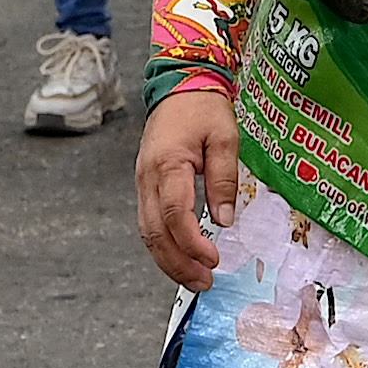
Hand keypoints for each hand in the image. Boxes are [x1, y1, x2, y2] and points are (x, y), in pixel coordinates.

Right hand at [136, 88, 243, 288]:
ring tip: (195, 279)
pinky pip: (149, 223)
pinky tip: (181, 258)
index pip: (175, 213)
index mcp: (168, 164)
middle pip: (155, 232)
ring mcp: (143, 182)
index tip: (213, 259)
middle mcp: (148, 177)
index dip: (192, 242)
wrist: (179, 85)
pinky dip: (163, 246)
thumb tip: (225, 221)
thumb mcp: (225, 138)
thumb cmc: (204, 109)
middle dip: (179, 263)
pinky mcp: (146, 185)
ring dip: (169, 261)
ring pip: (147, 232)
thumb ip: (224, 180)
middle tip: (204, 282)